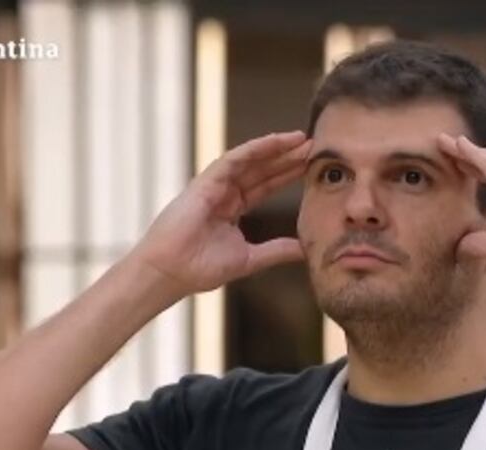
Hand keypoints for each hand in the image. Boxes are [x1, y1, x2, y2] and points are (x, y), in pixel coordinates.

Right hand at [129, 131, 311, 295]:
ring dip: (275, 148)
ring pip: (250, 160)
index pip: (265, 186)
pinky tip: (276, 142)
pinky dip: (255, 149)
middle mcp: (224, 193)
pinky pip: (234, 159)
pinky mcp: (205, 182)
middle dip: (287, 157)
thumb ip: (276, 251)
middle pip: (261, 169)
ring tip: (301, 139)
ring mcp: (214, 185)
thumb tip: (305, 249)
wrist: (170, 273)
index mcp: (232, 208)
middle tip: (314, 146)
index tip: (310, 166)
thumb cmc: (200, 269)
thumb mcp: (249, 259)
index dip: (287, 174)